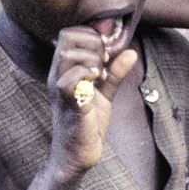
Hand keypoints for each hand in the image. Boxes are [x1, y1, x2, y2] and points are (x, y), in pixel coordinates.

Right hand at [46, 28, 136, 176]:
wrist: (77, 156)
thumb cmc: (87, 123)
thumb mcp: (105, 92)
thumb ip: (115, 72)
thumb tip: (131, 51)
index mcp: (64, 69)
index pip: (69, 33)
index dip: (91, 35)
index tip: (107, 51)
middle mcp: (57, 75)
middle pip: (67, 37)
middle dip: (93, 42)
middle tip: (105, 61)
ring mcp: (60, 88)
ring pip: (68, 53)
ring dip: (92, 58)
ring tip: (101, 73)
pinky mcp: (68, 104)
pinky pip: (69, 79)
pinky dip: (87, 74)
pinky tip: (97, 82)